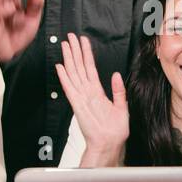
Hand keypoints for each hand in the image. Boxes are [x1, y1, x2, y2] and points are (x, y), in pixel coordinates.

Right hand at [55, 32, 127, 166]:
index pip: (90, 68)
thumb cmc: (114, 130)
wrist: (109, 144)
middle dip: (75, 51)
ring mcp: (81, 97)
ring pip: (74, 73)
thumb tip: (116, 75)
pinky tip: (60, 67)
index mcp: (97, 92)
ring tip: (65, 45)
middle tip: (70, 36)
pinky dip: (64, 77)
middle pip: (79, 67)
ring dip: (69, 59)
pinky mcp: (78, 105)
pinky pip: (70, 88)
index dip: (86, 54)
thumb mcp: (122, 107)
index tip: (83, 41)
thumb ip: (119, 91)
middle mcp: (87, 92)